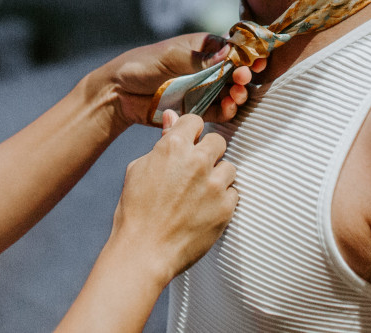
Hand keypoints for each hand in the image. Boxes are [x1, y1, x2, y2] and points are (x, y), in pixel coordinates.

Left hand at [101, 33, 266, 126]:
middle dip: (245, 75)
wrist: (120, 93)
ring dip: (239, 93)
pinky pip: (218, 111)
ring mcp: (202, 89)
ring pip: (230, 92)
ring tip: (237, 94)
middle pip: (236, 71)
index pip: (232, 49)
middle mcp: (206, 68)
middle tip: (244, 78)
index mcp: (202, 48)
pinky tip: (228, 107)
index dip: (247, 54)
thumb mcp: (170, 56)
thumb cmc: (142, 65)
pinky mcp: (197, 109)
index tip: (256, 60)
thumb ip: (200, 57)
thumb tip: (230, 52)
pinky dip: (227, 110)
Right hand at [108, 112, 237, 281]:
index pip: (195, 121)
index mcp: (173, 147)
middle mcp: (198, 161)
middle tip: (196, 170)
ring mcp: (215, 185)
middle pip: (218, 141)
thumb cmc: (136, 211)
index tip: (189, 144)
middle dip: (208, 152)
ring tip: (201, 193)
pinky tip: (205, 209)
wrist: (144, 252)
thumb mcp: (139, 169)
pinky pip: (234, 193)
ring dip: (218, 176)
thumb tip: (172, 117)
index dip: (191, 133)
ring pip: (230, 167)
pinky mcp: (226, 208)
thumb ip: (162, 142)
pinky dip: (223, 199)